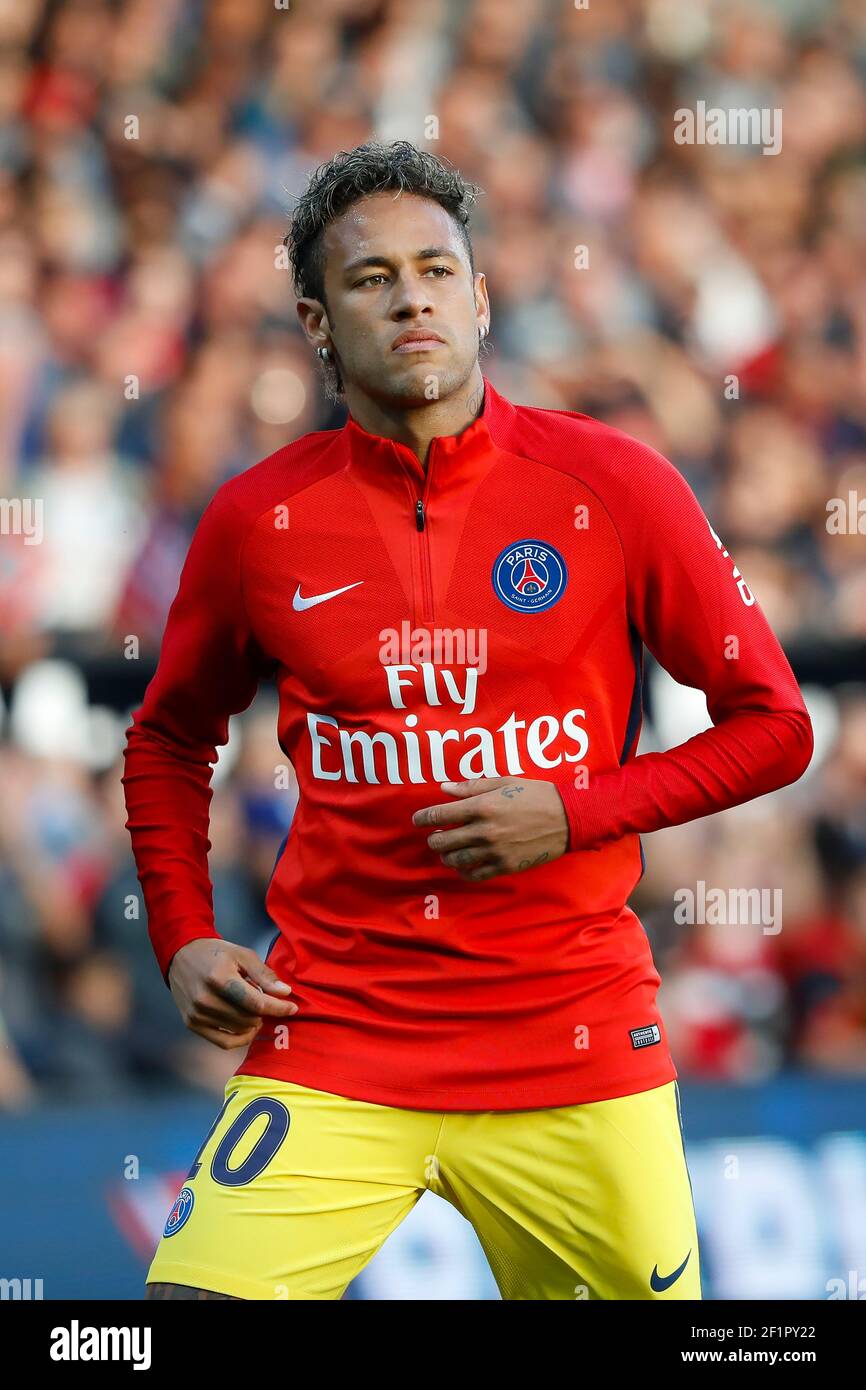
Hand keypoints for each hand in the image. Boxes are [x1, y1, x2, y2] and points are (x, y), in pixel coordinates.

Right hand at [167, 938, 296, 1049]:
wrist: (181, 956)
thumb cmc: (215, 954)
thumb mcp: (242, 955)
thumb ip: (264, 974)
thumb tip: (285, 992)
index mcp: (219, 978)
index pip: (255, 1002)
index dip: (277, 1007)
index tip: (292, 1008)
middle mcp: (206, 1000)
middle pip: (248, 1018)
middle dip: (264, 1011)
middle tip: (264, 1000)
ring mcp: (197, 1014)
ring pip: (239, 1030)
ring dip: (253, 1022)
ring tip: (252, 1007)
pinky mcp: (192, 1024)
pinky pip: (224, 1043)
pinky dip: (241, 1038)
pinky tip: (247, 1027)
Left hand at [412, 776, 568, 880]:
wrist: (566, 818)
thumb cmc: (535, 795)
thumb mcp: (503, 782)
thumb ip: (472, 787)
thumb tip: (445, 788)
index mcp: (482, 807)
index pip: (440, 815)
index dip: (423, 818)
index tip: (417, 820)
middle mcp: (484, 831)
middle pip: (443, 840)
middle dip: (433, 838)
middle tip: (433, 836)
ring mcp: (494, 851)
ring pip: (456, 859)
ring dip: (446, 855)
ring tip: (446, 851)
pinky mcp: (505, 866)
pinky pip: (475, 874)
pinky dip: (464, 871)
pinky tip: (463, 866)